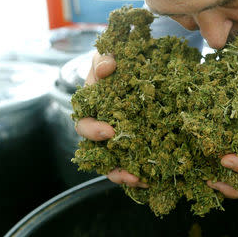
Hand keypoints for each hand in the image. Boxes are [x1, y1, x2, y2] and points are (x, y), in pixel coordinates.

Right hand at [75, 52, 147, 187]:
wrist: (141, 65)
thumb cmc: (121, 61)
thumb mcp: (111, 55)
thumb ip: (105, 59)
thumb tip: (106, 68)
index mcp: (92, 109)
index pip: (85, 124)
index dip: (93, 131)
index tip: (110, 132)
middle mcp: (103, 128)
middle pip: (99, 152)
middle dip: (111, 162)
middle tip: (129, 171)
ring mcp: (121, 138)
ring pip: (116, 164)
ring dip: (125, 175)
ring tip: (140, 181)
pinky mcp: (139, 143)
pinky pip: (137, 162)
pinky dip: (142, 173)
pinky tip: (153, 180)